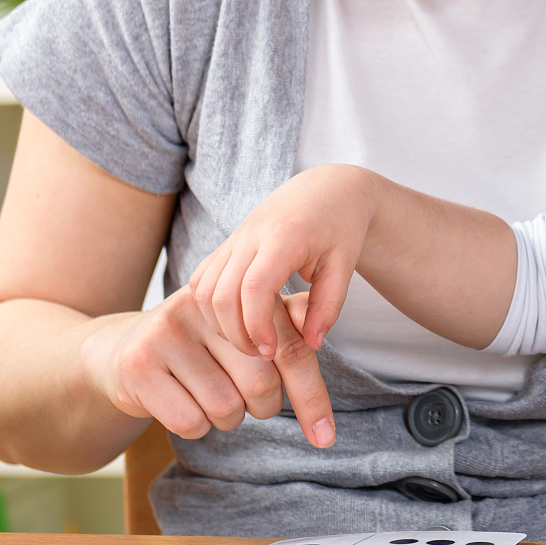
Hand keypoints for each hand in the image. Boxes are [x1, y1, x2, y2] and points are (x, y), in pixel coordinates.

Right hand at [81, 287, 335, 447]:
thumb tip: (317, 331)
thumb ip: (286, 323)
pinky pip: (191, 422)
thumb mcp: (243, 328)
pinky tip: (181, 402)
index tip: (326, 439)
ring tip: (207, 393)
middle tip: (245, 397)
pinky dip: (196, 426)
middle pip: (261, 384)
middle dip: (262, 406)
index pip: (290, 349)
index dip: (311, 396)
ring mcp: (167, 333)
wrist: (122, 352)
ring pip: (226, 408)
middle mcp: (203, 306)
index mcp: (239, 294)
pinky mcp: (139, 364)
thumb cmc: (201, 345)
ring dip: (226, 417)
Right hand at [190, 165, 373, 360]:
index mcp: (283, 237)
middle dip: (235, 333)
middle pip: (221, 293)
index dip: (256, 326)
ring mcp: (233, 239)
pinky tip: (235, 322)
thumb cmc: (341, 227)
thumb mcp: (345, 265)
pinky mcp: (225, 245)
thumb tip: (311, 344)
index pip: (254, 287)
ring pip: (203, 289)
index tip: (271, 351)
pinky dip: (209, 307)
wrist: (325, 190)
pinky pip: (201, 280)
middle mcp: (250, 235)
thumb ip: (328, 305)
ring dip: (219, 323)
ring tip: (250, 341)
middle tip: (262, 354)